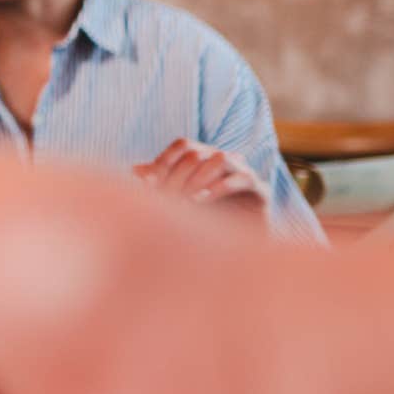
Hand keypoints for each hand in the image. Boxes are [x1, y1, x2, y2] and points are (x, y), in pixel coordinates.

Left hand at [134, 138, 270, 219]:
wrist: (237, 247)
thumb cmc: (204, 220)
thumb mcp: (177, 201)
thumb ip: (158, 184)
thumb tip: (134, 170)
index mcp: (206, 158)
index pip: (183, 145)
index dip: (165, 160)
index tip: (147, 182)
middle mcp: (225, 160)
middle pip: (198, 152)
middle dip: (178, 173)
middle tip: (163, 196)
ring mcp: (244, 172)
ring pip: (220, 159)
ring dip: (198, 178)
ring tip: (183, 199)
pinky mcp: (260, 190)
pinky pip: (242, 178)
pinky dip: (218, 188)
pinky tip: (200, 201)